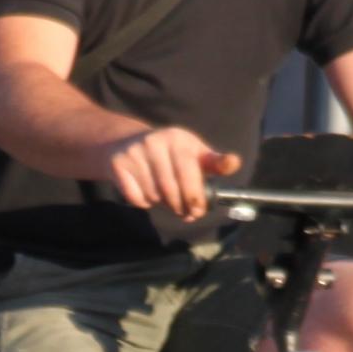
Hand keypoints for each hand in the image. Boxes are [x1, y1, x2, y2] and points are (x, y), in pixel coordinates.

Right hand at [99, 125, 240, 221]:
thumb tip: (234, 163)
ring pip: (155, 196)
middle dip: (181, 206)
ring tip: (165, 197)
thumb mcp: (193, 153)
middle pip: (171, 188)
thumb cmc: (169, 154)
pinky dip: (143, 202)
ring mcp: (134, 152)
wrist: (124, 143)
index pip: (188, 169)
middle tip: (186, 213)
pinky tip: (145, 191)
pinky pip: (136, 198)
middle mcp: (155, 142)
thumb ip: (214, 162)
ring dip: (163, 204)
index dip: (195, 194)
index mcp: (178, 138)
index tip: (198, 210)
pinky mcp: (118, 165)